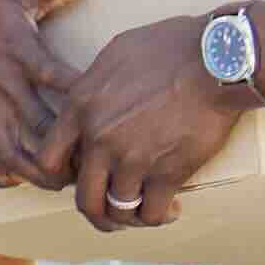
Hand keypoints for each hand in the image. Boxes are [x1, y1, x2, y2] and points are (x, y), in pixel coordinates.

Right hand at [0, 0, 91, 188]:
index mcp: (19, 52)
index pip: (55, 77)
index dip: (82, 95)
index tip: (109, 109)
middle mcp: (3, 86)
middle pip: (40, 128)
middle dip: (70, 148)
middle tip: (99, 158)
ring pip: (13, 155)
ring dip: (40, 173)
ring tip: (67, 180)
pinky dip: (2, 176)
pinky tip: (25, 178)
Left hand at [54, 17, 254, 234]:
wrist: (216, 60)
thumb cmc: (170, 47)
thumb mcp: (116, 53)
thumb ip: (95, 85)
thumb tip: (91, 100)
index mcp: (81, 108)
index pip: (49, 160)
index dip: (62, 177)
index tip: (80, 176)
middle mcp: (100, 139)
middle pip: (84, 198)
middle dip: (97, 210)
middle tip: (111, 208)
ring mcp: (132, 160)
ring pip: (117, 211)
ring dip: (131, 216)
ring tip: (144, 208)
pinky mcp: (167, 174)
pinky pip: (152, 215)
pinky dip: (161, 217)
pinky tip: (172, 208)